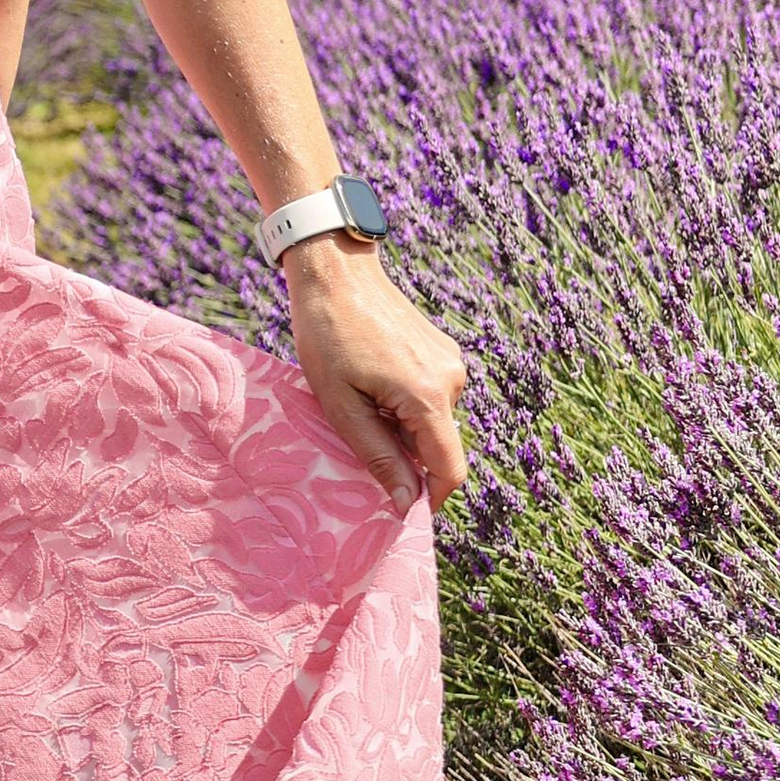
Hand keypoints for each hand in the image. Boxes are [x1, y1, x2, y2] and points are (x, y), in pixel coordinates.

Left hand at [283, 237, 467, 510]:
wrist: (335, 272)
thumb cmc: (328, 336)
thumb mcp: (341, 405)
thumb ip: (378, 457)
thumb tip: (406, 504)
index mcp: (428, 396)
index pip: (449, 469)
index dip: (430, 498)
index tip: (401, 508)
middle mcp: (452, 380)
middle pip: (439, 446)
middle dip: (406, 455)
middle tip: (360, 434)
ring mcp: (451, 362)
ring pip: (434, 421)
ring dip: (403, 426)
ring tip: (360, 399)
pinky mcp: (443, 351)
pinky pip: (431, 396)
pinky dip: (406, 404)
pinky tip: (372, 381)